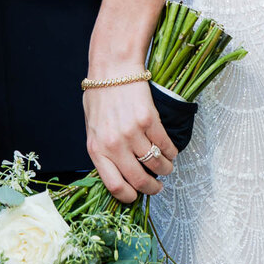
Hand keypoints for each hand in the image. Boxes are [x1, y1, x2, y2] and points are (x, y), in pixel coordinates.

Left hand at [83, 72, 179, 202]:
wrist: (113, 68)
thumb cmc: (100, 95)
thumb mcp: (92, 126)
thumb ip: (101, 148)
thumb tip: (115, 169)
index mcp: (97, 149)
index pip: (114, 186)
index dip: (129, 196)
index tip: (136, 195)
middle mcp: (114, 144)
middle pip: (138, 180)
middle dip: (152, 188)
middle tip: (158, 187)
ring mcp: (132, 133)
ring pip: (155, 163)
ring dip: (165, 169)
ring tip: (167, 167)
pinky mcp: (149, 120)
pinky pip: (165, 145)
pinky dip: (171, 152)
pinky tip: (171, 152)